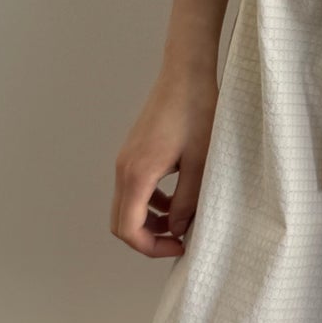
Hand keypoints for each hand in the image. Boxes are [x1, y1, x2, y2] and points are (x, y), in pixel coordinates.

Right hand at [111, 63, 218, 257]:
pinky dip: (149, 203)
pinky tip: (176, 199)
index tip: (180, 247)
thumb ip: (188, 202)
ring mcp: (126, 159)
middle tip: (179, 240)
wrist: (186, 74)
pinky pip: (133, 189)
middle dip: (148, 238)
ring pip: (126, 206)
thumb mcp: (200, 163)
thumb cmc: (196, 112)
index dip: (151, 248)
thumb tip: (179, 229)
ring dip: (149, 221)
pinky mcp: (133, 152)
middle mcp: (124, 169)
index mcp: (137, 174)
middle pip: (121, 222)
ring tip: (182, 220)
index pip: (128, 230)